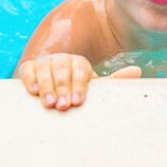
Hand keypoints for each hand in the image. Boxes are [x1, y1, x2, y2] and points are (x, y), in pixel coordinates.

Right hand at [17, 53, 141, 110]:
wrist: (54, 89)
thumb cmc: (77, 90)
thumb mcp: (95, 87)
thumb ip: (114, 81)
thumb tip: (138, 71)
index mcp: (80, 63)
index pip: (80, 69)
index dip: (78, 85)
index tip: (77, 101)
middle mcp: (63, 60)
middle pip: (62, 68)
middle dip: (62, 88)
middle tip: (62, 106)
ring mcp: (46, 63)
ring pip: (45, 68)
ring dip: (47, 86)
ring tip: (48, 104)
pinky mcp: (30, 68)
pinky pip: (28, 69)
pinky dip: (30, 79)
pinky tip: (33, 92)